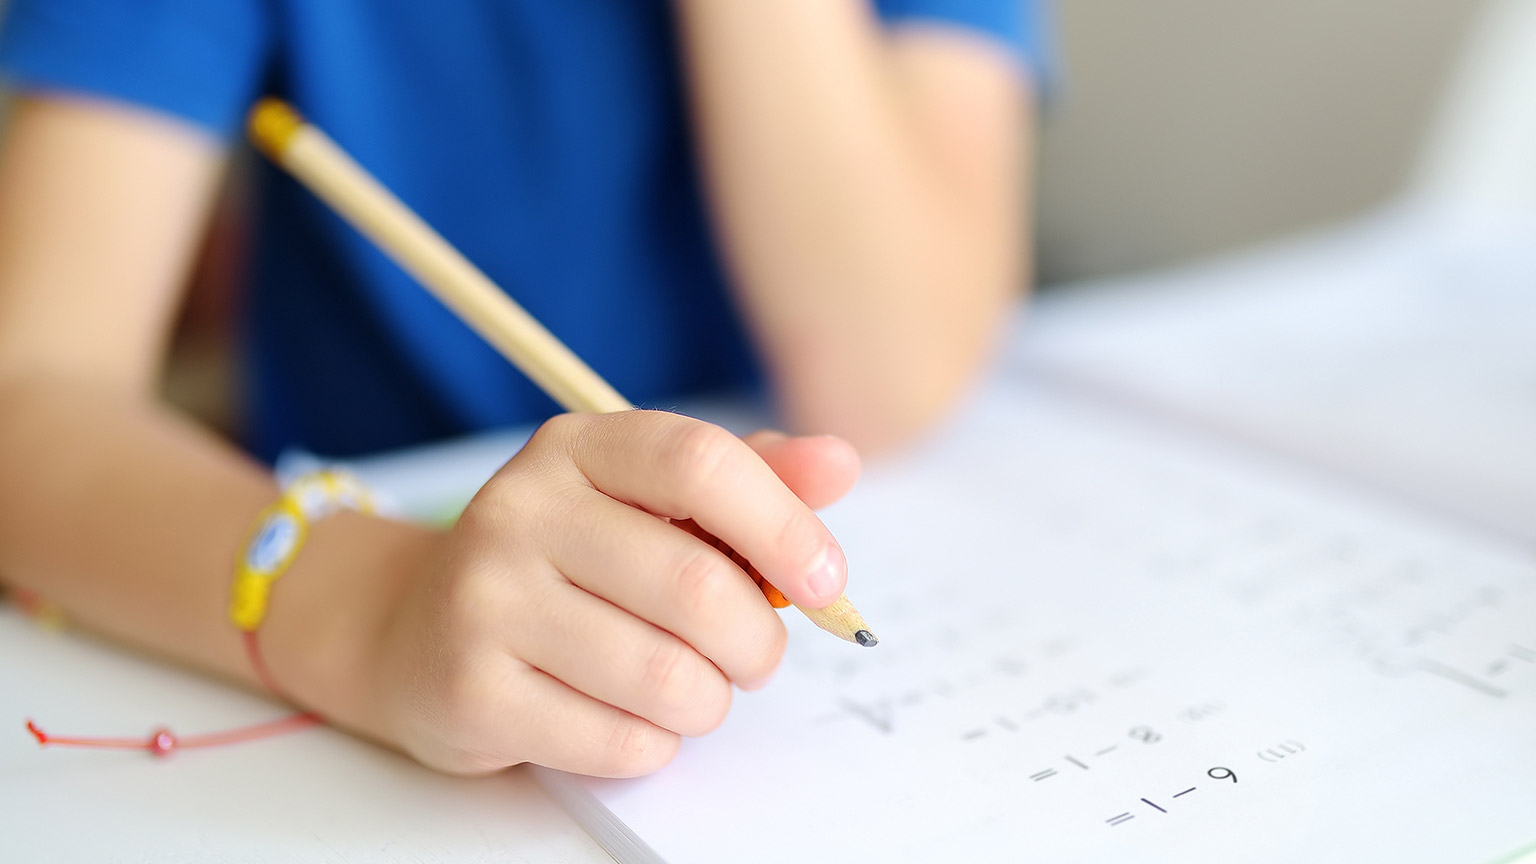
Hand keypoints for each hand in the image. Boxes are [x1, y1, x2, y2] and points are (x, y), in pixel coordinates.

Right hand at [366, 411, 859, 776]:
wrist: (413, 628)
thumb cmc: (567, 563)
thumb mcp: (648, 502)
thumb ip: (750, 480)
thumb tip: (839, 463)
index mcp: (578, 448)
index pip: (700, 464)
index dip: (785, 526)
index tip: (825, 583)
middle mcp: (521, 510)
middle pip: (698, 585)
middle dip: (757, 642)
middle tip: (754, 656)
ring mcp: (486, 600)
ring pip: (667, 677)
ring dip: (709, 700)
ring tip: (691, 688)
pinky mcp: (471, 690)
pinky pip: (619, 740)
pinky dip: (655, 743)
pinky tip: (631, 718)